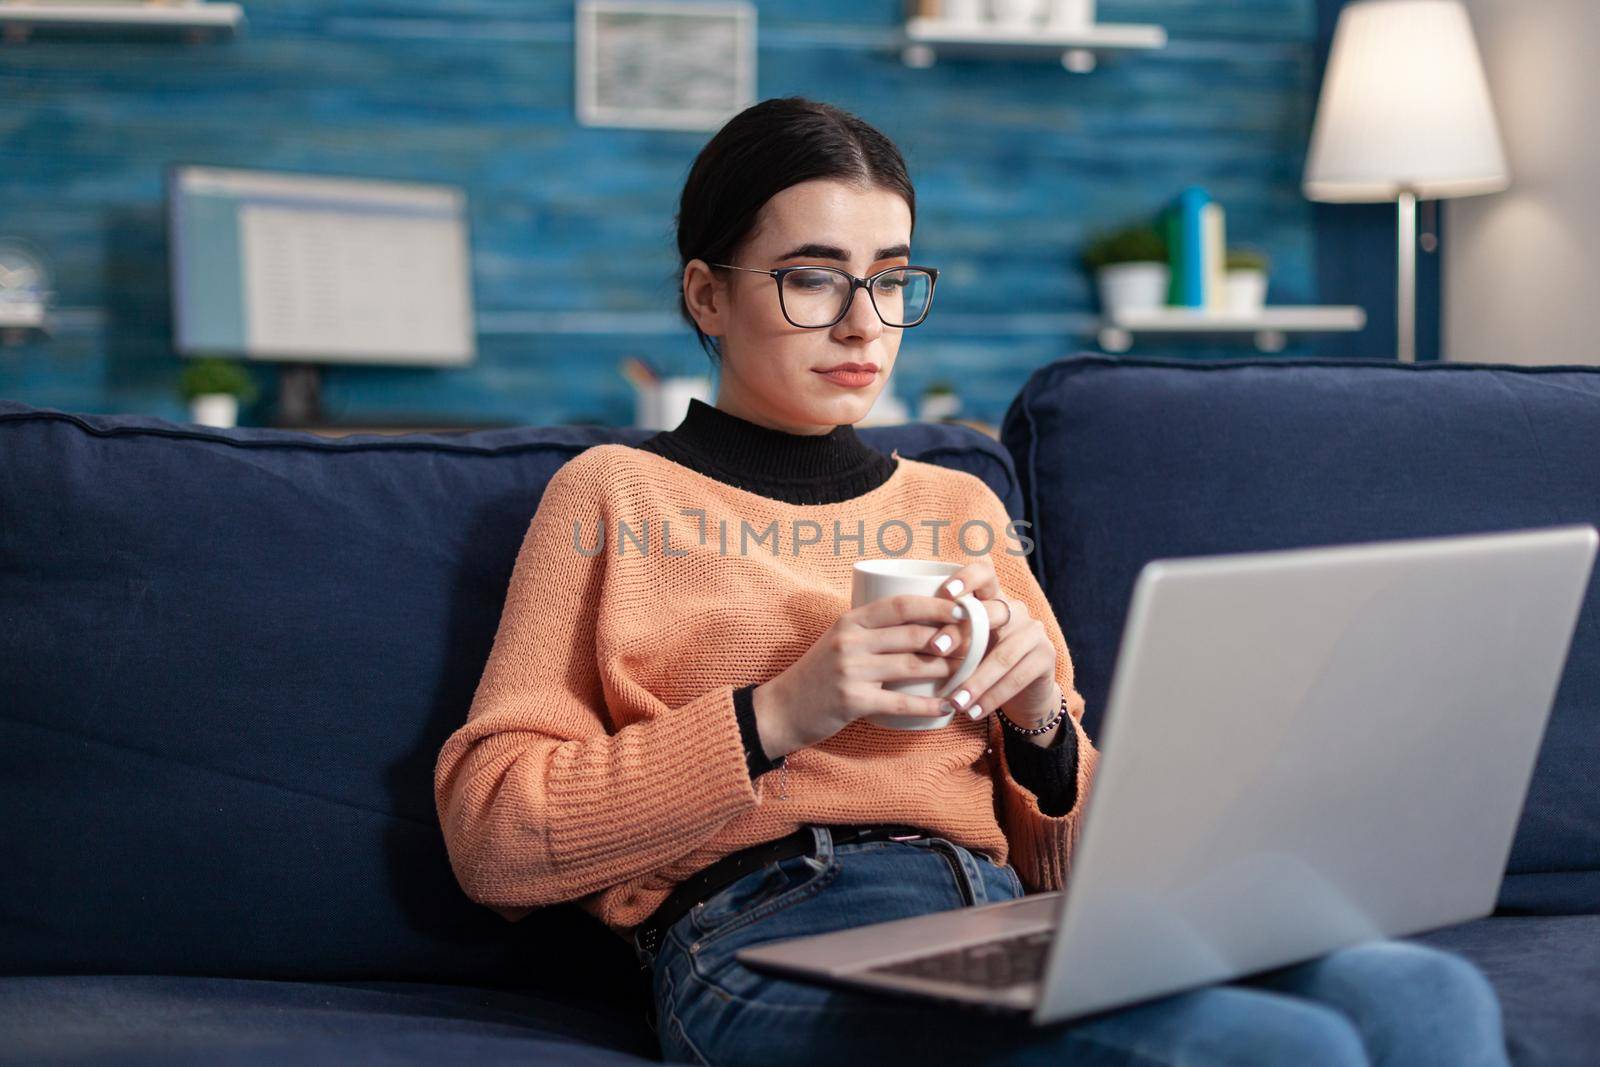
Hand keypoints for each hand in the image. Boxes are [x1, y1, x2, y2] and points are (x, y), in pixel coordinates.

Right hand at [752, 592, 967, 757]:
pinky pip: (901, 702)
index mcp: (850, 621)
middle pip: (912, 634)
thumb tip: (919, 622)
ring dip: (946, 669)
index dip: (935, 605)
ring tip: (969, 672)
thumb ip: (871, 630)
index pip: (900, 605)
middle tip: (976, 644)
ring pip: (912, 666)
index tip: (962, 609)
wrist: (781, 709)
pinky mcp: (853, 701)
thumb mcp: (839, 641)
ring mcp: (851, 671)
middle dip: (950, 639)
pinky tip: (948, 706)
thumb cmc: (817, 675)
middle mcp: (850, 641)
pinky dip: (928, 705)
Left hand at [921, 557, 1060, 730]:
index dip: (967, 577)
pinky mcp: (1046, 657)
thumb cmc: (979, 667)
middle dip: (960, 632)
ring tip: (954, 701)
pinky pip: (1017, 677)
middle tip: (935, 649)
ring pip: (1003, 653)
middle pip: (990, 613)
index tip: (945, 591)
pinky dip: (992, 697)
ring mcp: (1033, 631)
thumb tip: (900, 639)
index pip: (984, 572)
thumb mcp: (963, 648)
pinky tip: (974, 712)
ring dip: (975, 680)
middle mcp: (1014, 609)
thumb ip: (944, 637)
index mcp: (991, 599)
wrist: (1023, 695)